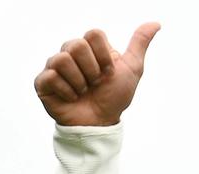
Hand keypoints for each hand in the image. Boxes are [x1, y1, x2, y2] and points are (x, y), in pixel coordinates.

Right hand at [35, 24, 160, 127]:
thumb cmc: (113, 98)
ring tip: (83, 92)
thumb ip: (139, 44)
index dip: (104, 56)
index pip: (93, 34)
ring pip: (62, 60)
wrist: (99, 123)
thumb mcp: (132, 69)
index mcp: (90, 47)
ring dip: (79, 82)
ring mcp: (54, 67)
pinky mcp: (43, 83)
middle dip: (92, 70)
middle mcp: (70, 53)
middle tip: (94, 84)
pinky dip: (66, 91)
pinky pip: (51, 76)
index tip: (108, 73)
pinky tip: (71, 98)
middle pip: (77, 45)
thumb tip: (156, 23)